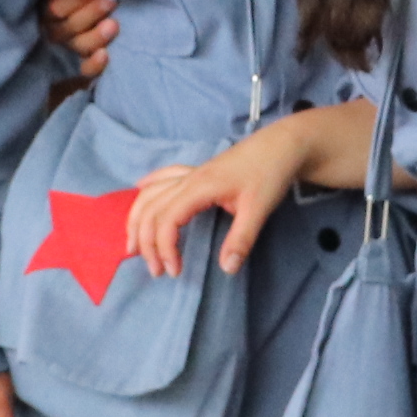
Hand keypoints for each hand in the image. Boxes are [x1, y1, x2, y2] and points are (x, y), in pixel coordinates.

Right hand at [38, 0, 115, 84]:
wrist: (114, 12)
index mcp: (49, 10)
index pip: (55, 9)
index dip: (74, 0)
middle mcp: (56, 30)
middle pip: (68, 28)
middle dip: (91, 13)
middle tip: (111, 1)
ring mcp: (71, 47)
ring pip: (79, 45)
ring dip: (96, 36)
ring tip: (114, 25)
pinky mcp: (85, 64)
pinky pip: (85, 70)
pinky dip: (94, 65)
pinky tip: (105, 55)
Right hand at [129, 130, 312, 279]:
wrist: (283, 145)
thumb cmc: (271, 174)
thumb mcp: (259, 209)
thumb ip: (241, 239)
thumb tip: (226, 269)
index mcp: (199, 188)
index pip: (166, 220)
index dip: (164, 248)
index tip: (175, 271)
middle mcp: (188, 180)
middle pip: (151, 210)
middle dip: (146, 242)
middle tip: (156, 270)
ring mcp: (190, 174)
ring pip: (150, 194)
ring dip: (137, 219)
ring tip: (134, 245)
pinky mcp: (197, 172)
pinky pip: (162, 177)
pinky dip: (147, 188)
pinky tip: (139, 190)